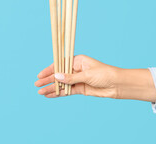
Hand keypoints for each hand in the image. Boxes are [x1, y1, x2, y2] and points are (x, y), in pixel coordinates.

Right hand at [35, 55, 155, 101]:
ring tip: (40, 92)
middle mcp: (76, 69)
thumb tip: (56, 76)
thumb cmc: (105, 74)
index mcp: (77, 61)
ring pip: (61, 84)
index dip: (49, 70)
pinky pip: (67, 91)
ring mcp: (77, 79)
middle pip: (58, 75)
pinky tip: (50, 95)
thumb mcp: (87, 75)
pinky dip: (59, 93)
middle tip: (37, 85)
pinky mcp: (80, 88)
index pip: (59, 64)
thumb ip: (71, 77)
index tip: (40, 75)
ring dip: (51, 88)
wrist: (118, 85)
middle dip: (47, 80)